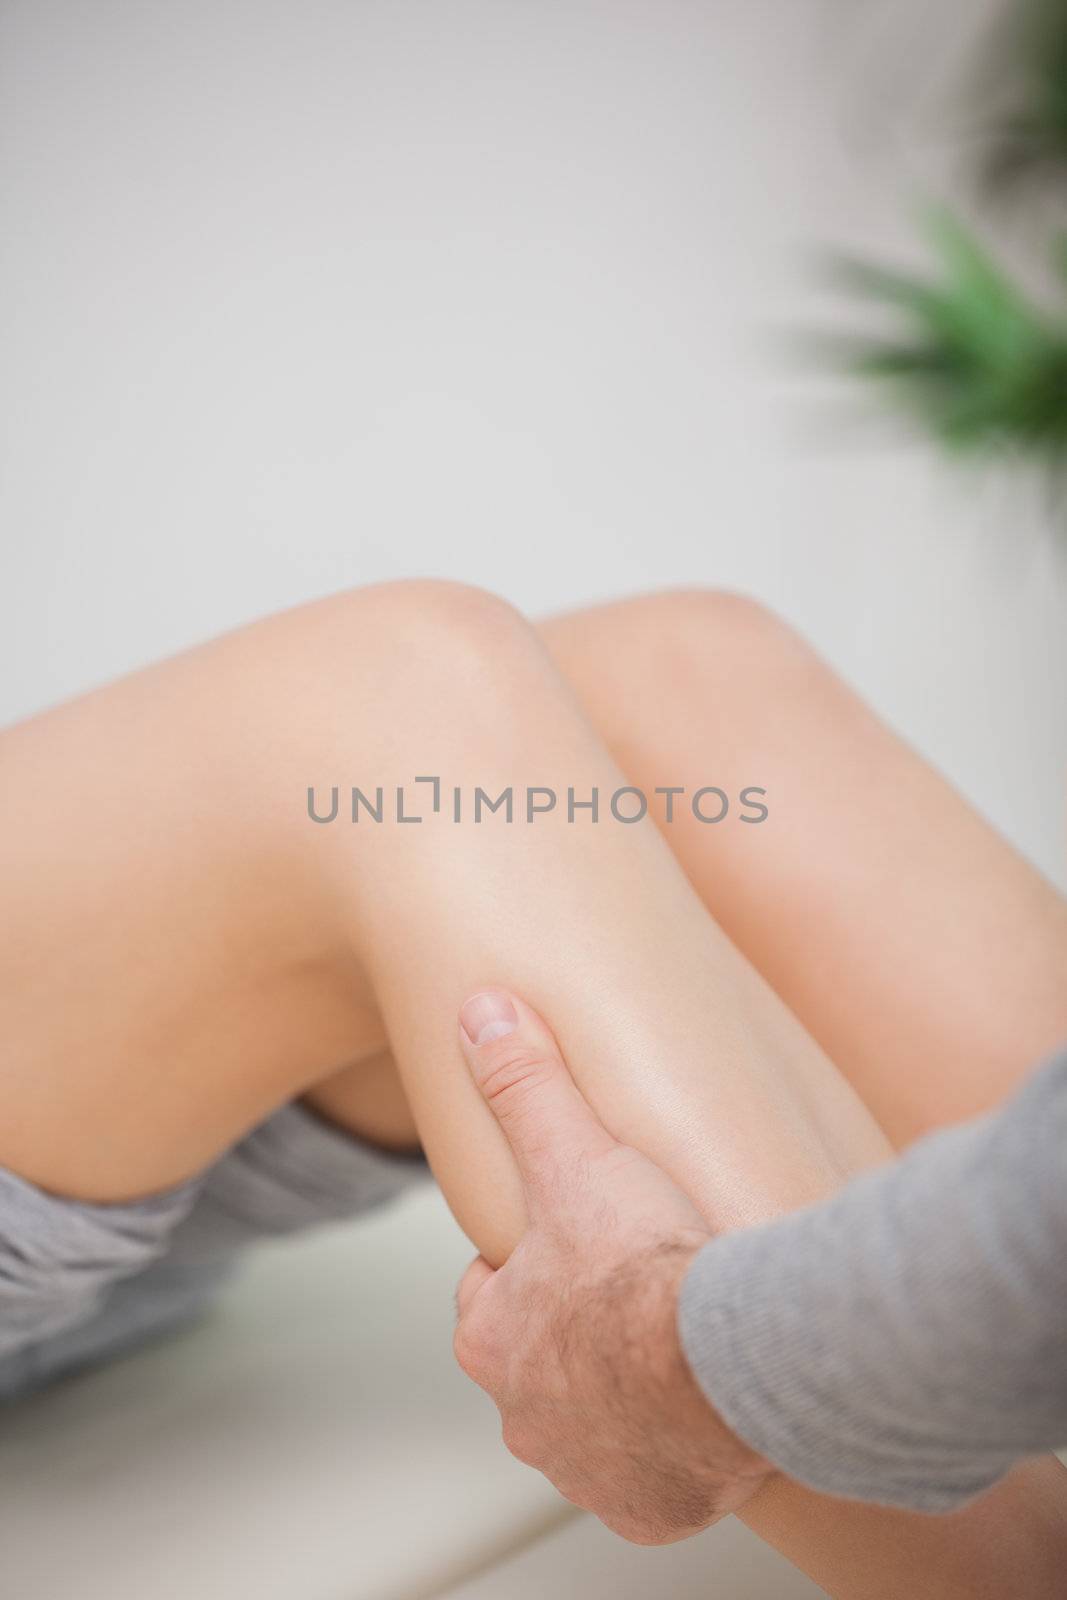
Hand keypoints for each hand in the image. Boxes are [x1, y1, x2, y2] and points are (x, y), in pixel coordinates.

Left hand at [452, 989, 772, 1544]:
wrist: (734, 1366)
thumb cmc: (645, 1265)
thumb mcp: (574, 1155)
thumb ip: (524, 1084)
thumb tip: (480, 1014)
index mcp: (494, 1337)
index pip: (492, 1293)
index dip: (534, 1261)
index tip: (579, 1243)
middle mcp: (526, 1417)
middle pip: (542, 1362)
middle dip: (579, 1331)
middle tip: (637, 1289)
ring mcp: (586, 1471)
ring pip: (595, 1423)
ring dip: (627, 1390)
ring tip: (676, 1345)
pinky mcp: (651, 1511)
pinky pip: (655, 1479)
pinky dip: (675, 1450)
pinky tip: (707, 1408)